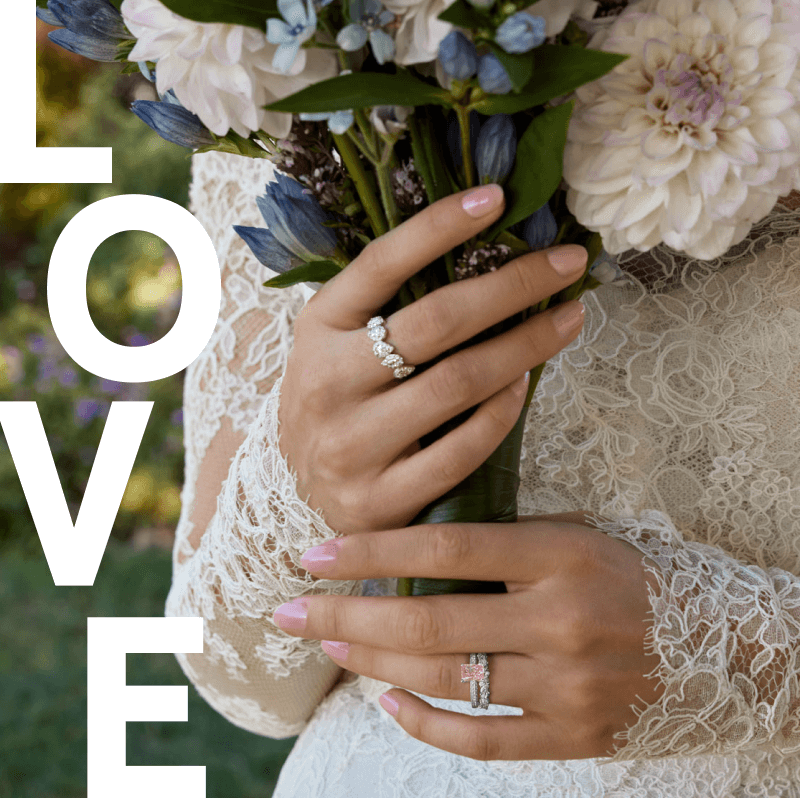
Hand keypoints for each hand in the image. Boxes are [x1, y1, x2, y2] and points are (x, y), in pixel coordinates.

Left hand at [272, 515, 663, 760]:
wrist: (726, 644)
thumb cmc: (635, 575)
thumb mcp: (575, 536)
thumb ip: (502, 546)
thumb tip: (409, 556)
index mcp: (562, 552)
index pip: (445, 545)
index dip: (372, 550)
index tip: (314, 554)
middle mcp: (563, 619)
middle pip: (429, 617)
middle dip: (347, 614)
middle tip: (289, 610)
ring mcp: (570, 685)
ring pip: (445, 677)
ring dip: (372, 660)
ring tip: (326, 643)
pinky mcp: (576, 737)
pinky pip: (485, 738)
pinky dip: (427, 722)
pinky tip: (386, 699)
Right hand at [278, 184, 587, 534]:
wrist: (298, 493)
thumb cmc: (336, 403)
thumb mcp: (340, 345)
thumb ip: (388, 308)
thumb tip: (485, 256)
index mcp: (318, 329)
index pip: (380, 264)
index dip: (438, 226)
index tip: (497, 197)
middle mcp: (328, 383)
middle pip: (435, 323)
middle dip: (513, 286)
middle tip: (567, 263)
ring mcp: (352, 445)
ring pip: (457, 384)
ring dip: (525, 346)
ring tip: (567, 321)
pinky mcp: (379, 500)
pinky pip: (461, 451)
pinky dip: (503, 412)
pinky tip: (524, 385)